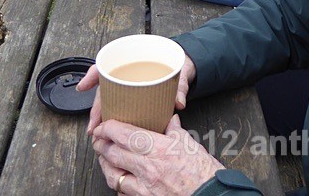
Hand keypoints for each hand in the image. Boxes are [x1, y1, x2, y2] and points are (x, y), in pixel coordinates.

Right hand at [78, 56, 196, 135]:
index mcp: (134, 64)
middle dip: (96, 108)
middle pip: (105, 90)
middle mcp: (128, 75)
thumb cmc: (176, 67)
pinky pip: (120, 108)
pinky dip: (113, 120)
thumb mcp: (179, 74)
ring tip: (98, 133)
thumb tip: (179, 102)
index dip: (92, 75)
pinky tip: (111, 132)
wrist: (184, 67)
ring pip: (109, 101)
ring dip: (102, 117)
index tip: (83, 87)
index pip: (108, 65)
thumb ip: (180, 87)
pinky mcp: (135, 99)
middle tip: (93, 127)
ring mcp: (130, 87)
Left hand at [92, 114, 222, 195]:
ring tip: (104, 157)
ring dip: (105, 164)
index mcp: (159, 149)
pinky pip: (122, 191)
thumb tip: (170, 120)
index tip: (105, 125)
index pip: (125, 135)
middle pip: (113, 153)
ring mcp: (144, 187)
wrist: (209, 195)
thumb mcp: (190, 144)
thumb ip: (175, 130)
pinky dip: (117, 183)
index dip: (109, 128)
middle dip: (102, 144)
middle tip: (99, 138)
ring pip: (112, 175)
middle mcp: (148, 168)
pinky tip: (119, 177)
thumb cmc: (203, 172)